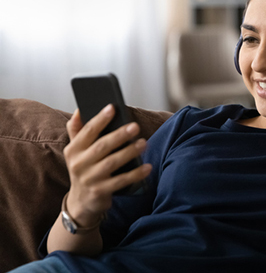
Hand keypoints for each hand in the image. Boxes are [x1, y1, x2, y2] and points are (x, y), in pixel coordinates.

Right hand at [63, 104, 151, 226]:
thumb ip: (77, 130)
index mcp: (74, 150)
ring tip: (144, 143)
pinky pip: (121, 181)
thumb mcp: (76, 151)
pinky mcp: (101, 192)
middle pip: (102, 146)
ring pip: (112, 163)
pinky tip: (147, 167)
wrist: (80, 202)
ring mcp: (90, 179)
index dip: (100, 119)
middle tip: (135, 126)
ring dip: (129, 152)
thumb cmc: (84, 169)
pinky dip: (135, 174)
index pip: (87, 131)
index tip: (112, 107)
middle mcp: (79, 164)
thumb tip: (81, 108)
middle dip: (119, 135)